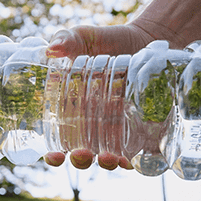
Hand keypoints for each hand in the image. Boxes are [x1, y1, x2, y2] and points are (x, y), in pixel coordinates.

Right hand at [43, 24, 159, 169]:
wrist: (148, 38)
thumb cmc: (109, 40)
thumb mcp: (85, 37)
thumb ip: (66, 40)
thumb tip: (51, 49)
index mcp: (73, 110)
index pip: (58, 140)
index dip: (54, 154)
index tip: (54, 156)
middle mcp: (95, 126)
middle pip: (83, 155)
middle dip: (81, 160)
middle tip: (82, 154)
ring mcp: (120, 129)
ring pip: (111, 158)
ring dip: (108, 163)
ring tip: (109, 158)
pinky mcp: (145, 128)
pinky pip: (140, 152)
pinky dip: (137, 160)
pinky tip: (133, 160)